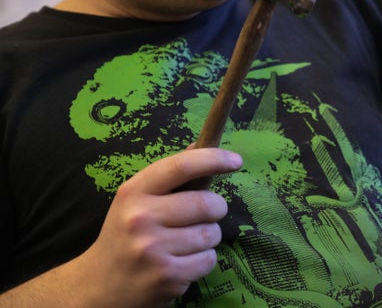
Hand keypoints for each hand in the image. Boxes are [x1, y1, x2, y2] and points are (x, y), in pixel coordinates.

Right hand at [78, 147, 241, 306]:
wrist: (98, 285)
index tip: (236, 160)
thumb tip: (198, 144)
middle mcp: (141, 218)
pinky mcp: (166, 277)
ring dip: (209, 236)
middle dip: (216, 208)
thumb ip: (169, 175)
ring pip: (211, 234)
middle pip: (206, 203)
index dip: (214, 159)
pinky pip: (208, 260)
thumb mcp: (137, 198)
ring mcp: (153, 249)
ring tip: (186, 241)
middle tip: (207, 213)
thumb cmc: (126, 233)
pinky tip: (183, 261)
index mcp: (135, 192)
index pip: (181, 166)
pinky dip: (204, 260)